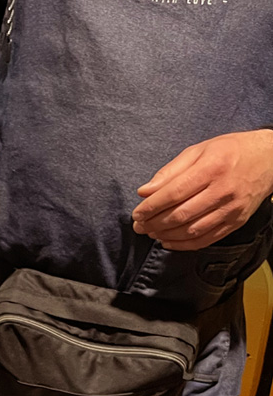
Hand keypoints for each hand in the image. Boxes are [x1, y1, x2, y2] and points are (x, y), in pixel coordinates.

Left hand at [132, 130, 272, 250]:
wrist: (269, 159)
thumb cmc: (230, 151)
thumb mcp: (199, 150)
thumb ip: (170, 171)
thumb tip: (145, 192)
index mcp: (211, 167)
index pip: (174, 193)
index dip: (151, 207)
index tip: (137, 213)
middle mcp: (222, 190)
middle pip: (180, 214)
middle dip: (154, 223)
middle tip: (139, 226)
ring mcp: (231, 209)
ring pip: (191, 230)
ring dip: (166, 235)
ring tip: (151, 233)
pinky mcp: (235, 222)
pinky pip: (205, 239)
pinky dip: (183, 244)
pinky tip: (168, 242)